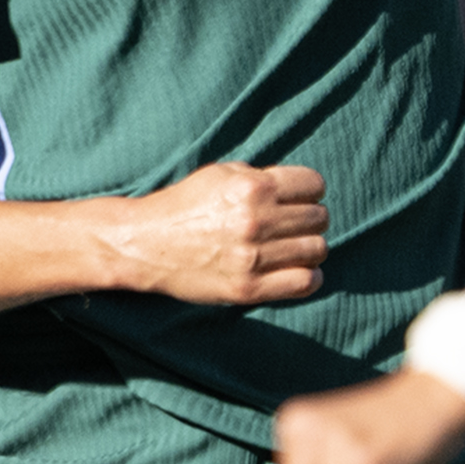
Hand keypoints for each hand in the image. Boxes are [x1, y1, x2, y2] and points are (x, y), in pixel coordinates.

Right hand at [99, 162, 326, 304]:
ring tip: (292, 247)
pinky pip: (305, 282)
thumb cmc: (184, 205)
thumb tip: (300, 188)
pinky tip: (296, 270)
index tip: (299, 199)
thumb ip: (260, 176)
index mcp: (252, 187)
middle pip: (319, 218)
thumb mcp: (220, 175)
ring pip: (317, 249)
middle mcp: (256, 221)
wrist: (145, 244)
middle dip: (310, 218)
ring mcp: (253, 258)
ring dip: (309, 247)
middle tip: (292, 225)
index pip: (314, 185)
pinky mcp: (248, 289)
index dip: (309, 190)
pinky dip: (308, 276)